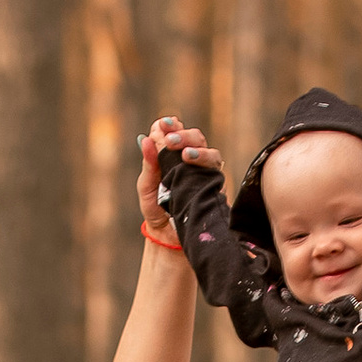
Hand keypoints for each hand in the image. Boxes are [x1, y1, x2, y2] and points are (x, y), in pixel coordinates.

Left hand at [140, 114, 219, 229]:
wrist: (168, 237)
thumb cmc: (157, 209)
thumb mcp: (146, 187)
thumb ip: (148, 164)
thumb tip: (144, 139)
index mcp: (175, 156)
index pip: (176, 133)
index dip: (171, 125)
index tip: (162, 124)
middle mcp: (193, 162)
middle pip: (196, 138)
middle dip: (183, 135)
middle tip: (169, 140)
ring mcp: (206, 174)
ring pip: (211, 152)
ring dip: (198, 149)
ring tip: (185, 155)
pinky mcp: (216, 187)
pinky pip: (217, 171)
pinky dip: (206, 164)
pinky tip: (193, 164)